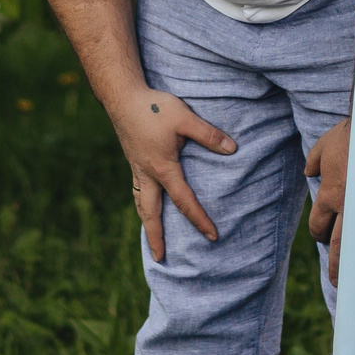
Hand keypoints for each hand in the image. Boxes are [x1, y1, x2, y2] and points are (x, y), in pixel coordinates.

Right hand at [108, 86, 236, 262]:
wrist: (122, 96)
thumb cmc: (154, 107)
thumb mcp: (185, 119)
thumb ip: (208, 135)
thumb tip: (232, 148)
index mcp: (163, 169)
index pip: (184, 201)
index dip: (199, 220)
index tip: (212, 236)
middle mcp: (148, 173)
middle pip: (151, 213)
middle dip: (156, 237)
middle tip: (160, 258)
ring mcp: (137, 167)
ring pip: (141, 202)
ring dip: (146, 222)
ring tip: (151, 238)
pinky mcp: (132, 159)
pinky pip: (137, 189)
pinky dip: (142, 203)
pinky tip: (146, 202)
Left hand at [305, 119, 351, 286]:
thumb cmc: (350, 135)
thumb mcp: (324, 145)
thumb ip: (314, 161)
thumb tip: (309, 172)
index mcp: (330, 195)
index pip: (318, 225)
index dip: (317, 232)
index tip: (320, 235)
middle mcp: (347, 207)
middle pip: (338, 244)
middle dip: (337, 266)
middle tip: (337, 283)